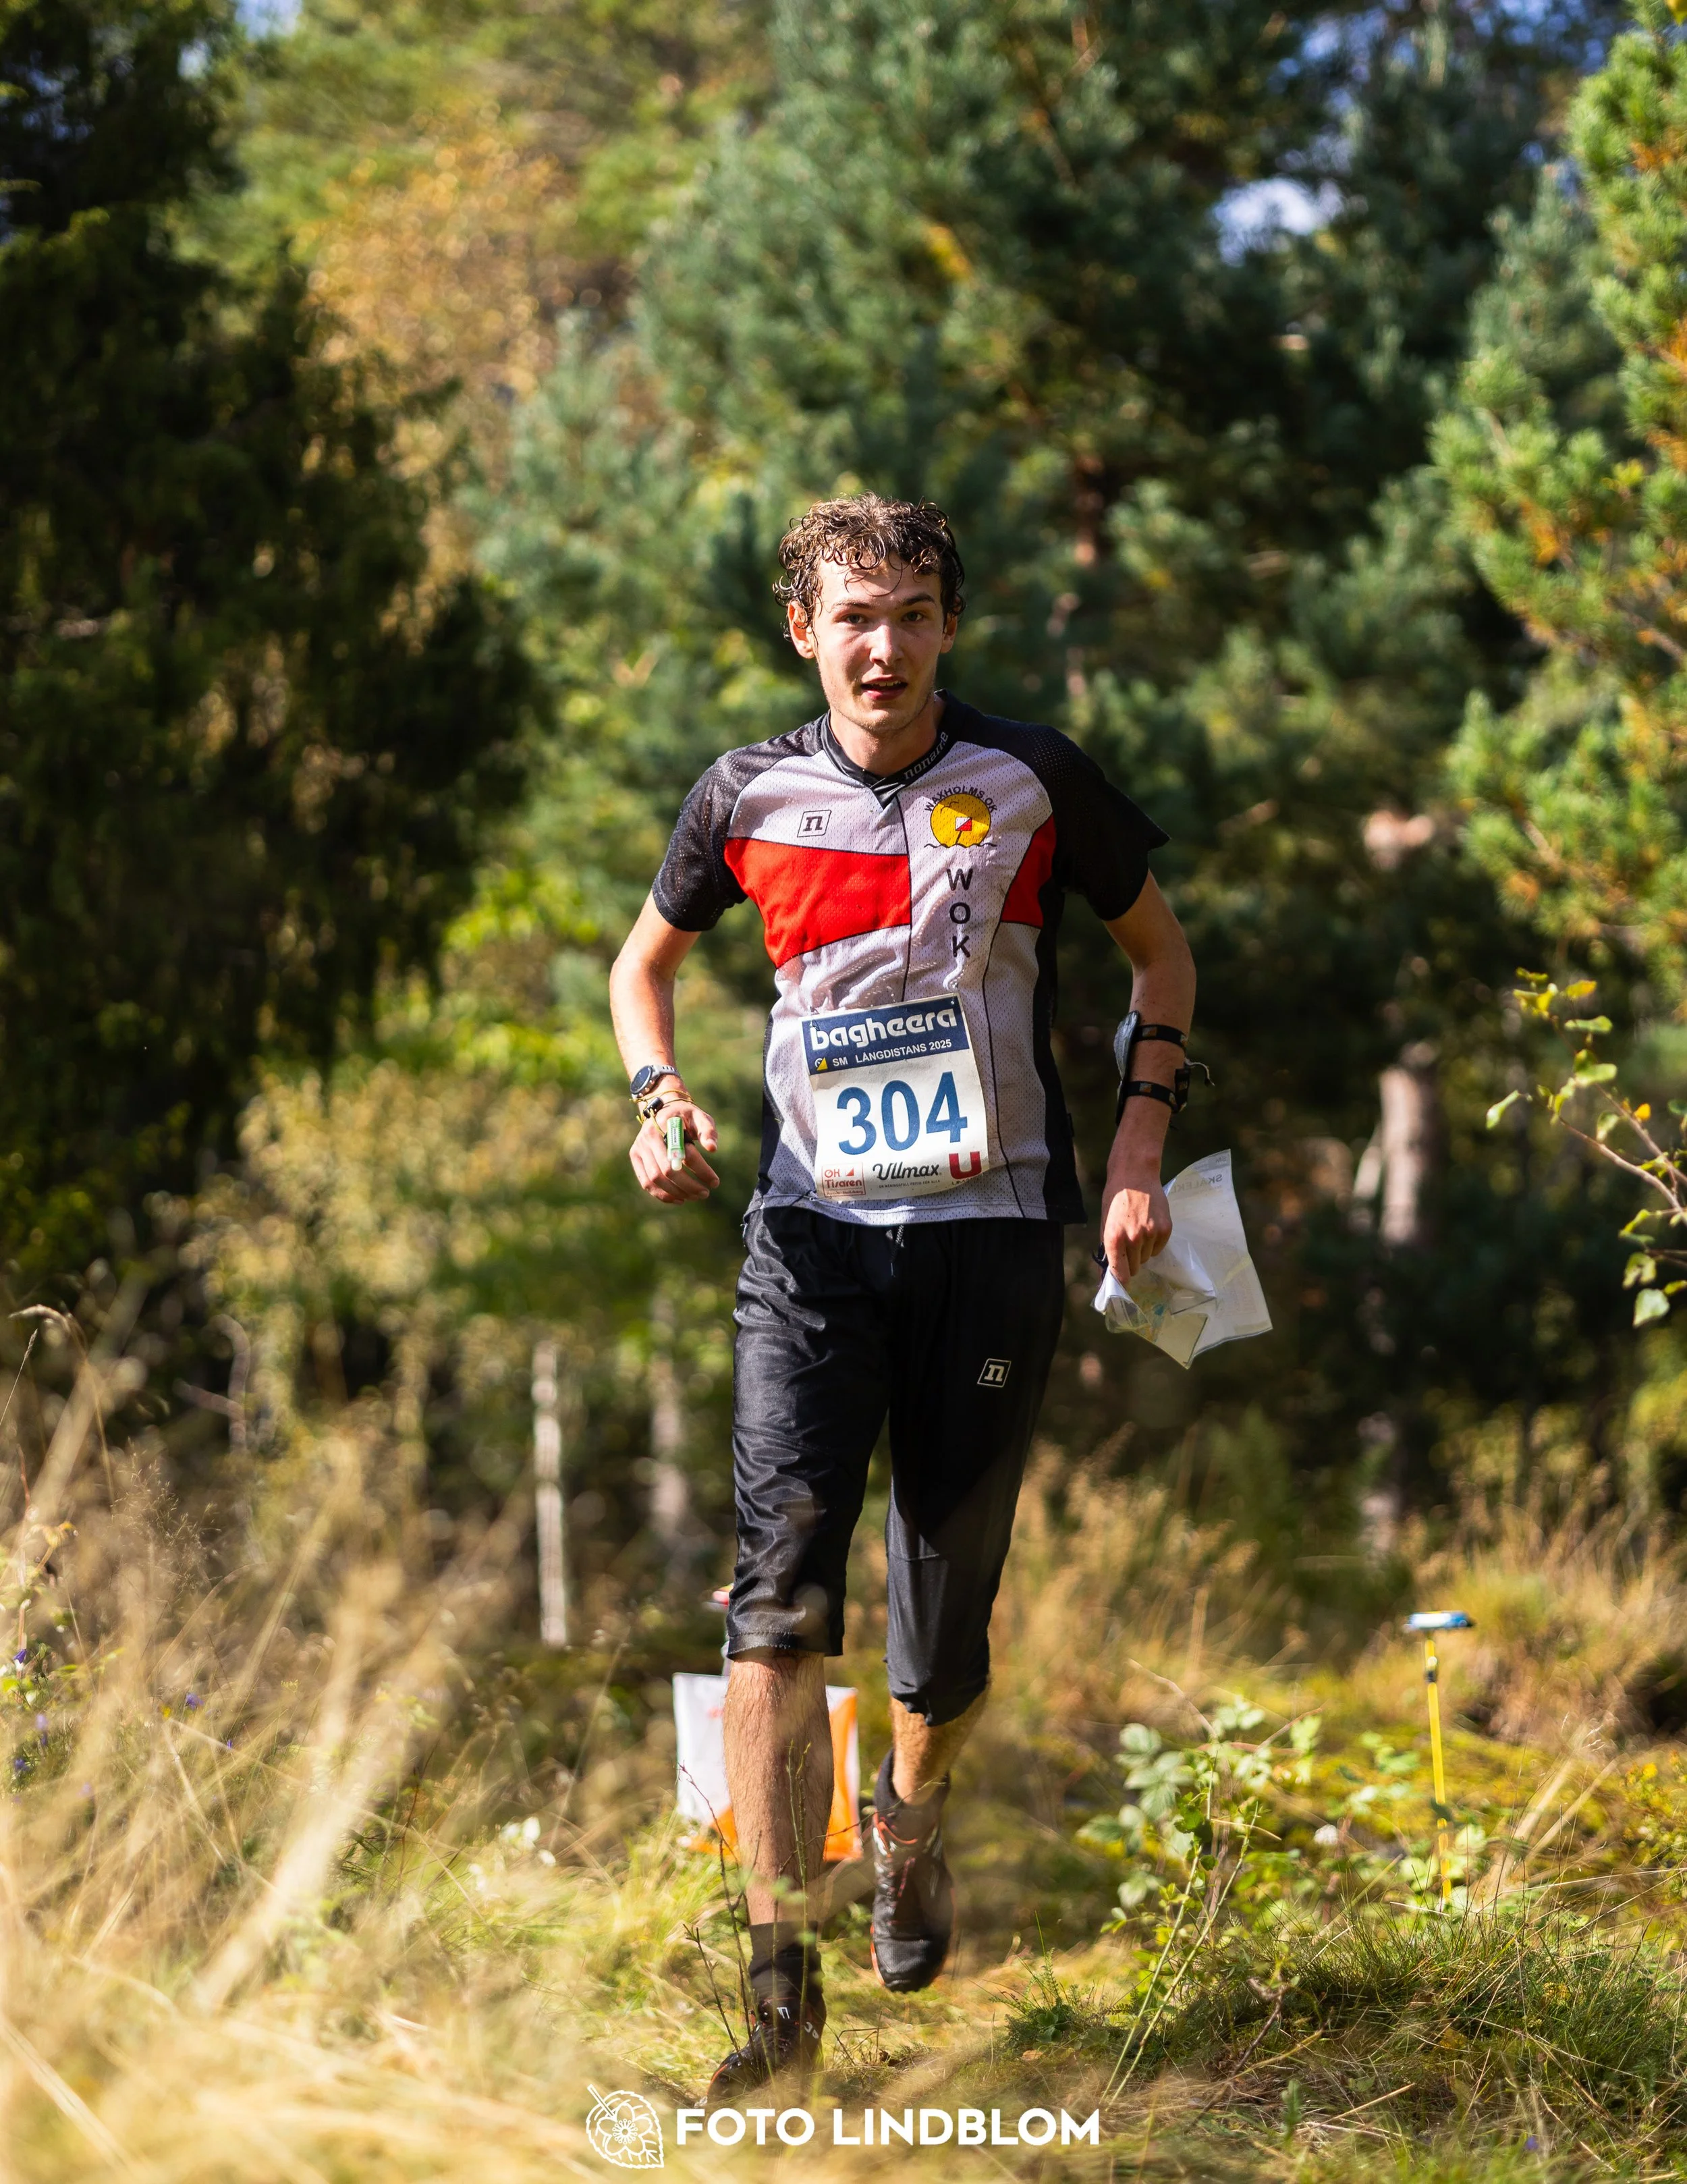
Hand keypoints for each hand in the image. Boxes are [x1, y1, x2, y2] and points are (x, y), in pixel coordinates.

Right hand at [629, 1096, 720, 1204]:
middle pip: (667, 1170)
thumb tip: (713, 1148)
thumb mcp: (700, 1117)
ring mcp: (639, 1147)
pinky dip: (662, 1195)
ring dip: (676, 1193)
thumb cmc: (686, 1116)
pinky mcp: (636, 1157)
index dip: (701, 1170)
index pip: (684, 1153)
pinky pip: (646, 1182)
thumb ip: (708, 1131)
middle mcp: (649, 1136)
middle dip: (688, 1186)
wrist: (663, 1109)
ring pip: (655, 1179)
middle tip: (705, 1193)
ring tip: (694, 1197)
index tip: (715, 1182)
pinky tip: (679, 1199)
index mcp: (666, 1124)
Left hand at [1101, 1165, 1171, 1281]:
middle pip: (1135, 1268)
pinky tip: (1149, 1227)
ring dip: (1142, 1250)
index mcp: (1114, 1238)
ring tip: (1138, 1230)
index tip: (1121, 1284)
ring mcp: (1151, 1234)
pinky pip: (1158, 1249)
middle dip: (1131, 1261)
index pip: (1120, 1273)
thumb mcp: (1104, 1224)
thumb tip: (1104, 1278)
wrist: (1135, 1175)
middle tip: (1128, 1245)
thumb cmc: (1116, 1200)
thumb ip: (1105, 1251)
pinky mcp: (1165, 1230)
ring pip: (1147, 1258)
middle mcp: (1133, 1238)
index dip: (1121, 1281)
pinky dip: (1154, 1243)